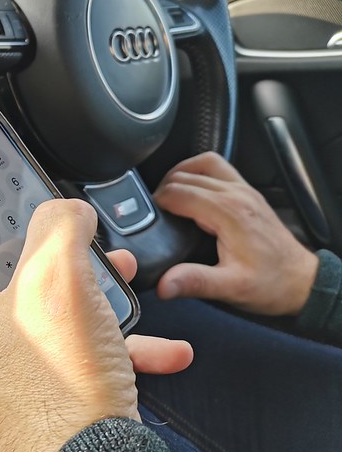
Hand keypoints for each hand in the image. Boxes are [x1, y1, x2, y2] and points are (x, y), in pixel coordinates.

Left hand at [0, 199, 191, 451]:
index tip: (16, 211)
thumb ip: (58, 222)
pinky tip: (156, 349)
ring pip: (43, 318)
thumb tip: (64, 210)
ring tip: (125, 297)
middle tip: (85, 252)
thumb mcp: (59, 275)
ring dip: (92, 304)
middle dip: (59, 263)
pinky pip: (63, 359)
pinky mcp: (26, 402)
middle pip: (5, 280)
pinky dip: (106, 349)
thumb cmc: (58, 388)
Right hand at [155, 152, 318, 315]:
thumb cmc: (270, 284)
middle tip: (154, 212)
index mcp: (228, 212)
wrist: (303, 282)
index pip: (179, 192)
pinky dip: (200, 172)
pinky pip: (219, 168)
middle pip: (186, 176)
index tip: (149, 219)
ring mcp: (245, 190)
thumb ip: (195, 282)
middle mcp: (237, 194)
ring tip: (169, 194)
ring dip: (182, 173)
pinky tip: (193, 191)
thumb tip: (163, 284)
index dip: (157, 203)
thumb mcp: (230, 288)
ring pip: (204, 163)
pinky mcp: (249, 193)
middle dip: (164, 189)